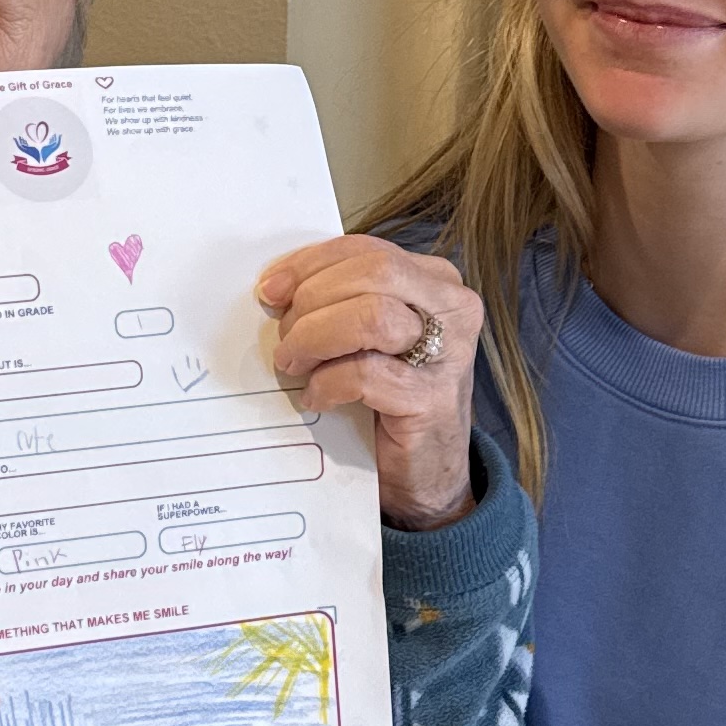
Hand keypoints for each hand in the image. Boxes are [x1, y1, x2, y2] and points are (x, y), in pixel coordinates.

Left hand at [256, 235, 482, 529]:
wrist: (427, 474)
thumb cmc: (391, 399)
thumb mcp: (369, 336)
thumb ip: (340, 301)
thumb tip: (276, 287)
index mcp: (436, 281)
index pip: (367, 251)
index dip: (312, 264)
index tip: (271, 289)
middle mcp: (453, 308)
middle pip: (371, 274)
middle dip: (312, 301)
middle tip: (286, 338)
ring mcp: (448, 353)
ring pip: (370, 317)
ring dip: (314, 339)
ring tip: (294, 365)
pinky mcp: (433, 399)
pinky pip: (363, 374)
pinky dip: (326, 385)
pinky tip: (317, 398)